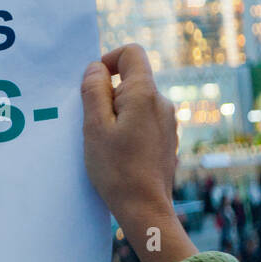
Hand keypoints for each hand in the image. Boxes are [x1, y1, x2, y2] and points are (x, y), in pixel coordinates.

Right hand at [80, 44, 198, 261]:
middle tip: (92, 123)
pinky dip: (127, 128)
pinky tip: (118, 153)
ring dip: (116, 114)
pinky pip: (144, 120)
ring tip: (104, 142)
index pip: (131, 53)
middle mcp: (161, 103)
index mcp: (144, 94)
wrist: (146, 208)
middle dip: (108, 94)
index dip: (108, 60)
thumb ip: (94, 91)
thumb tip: (95, 68)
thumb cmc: (117, 169)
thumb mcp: (94, 127)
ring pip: (136, 102)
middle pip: (132, 80)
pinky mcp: (167, 139)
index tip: (92, 83)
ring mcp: (168, 122)